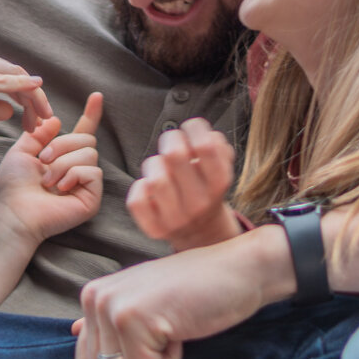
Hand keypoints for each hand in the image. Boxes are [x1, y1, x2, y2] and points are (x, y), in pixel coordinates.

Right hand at [0, 46, 54, 125]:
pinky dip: (21, 85)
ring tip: (42, 118)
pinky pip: (2, 80)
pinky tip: (35, 91)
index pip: (12, 78)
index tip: (35, 120)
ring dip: (33, 98)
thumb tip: (9, 112)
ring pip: (17, 77)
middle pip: (20, 76)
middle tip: (44, 123)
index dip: (28, 99)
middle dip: (36, 101)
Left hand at [0, 92, 104, 243]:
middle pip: (87, 139)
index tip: (96, 96)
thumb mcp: (22, 151)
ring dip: (63, 162)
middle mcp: (77, 168)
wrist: (14, 211)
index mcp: (62, 157)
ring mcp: (85, 184)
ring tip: (48, 181)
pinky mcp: (92, 198)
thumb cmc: (13, 186)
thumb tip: (57, 120)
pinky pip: (93, 171)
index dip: (91, 115)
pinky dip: (73, 174)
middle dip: (62, 144)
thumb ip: (39, 134)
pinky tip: (60, 188)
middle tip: (42, 160)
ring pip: (90, 153)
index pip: (82, 132)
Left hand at [73, 228, 291, 358]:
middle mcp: (93, 300)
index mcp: (91, 297)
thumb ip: (106, 320)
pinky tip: (181, 329)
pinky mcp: (133, 320)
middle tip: (164, 333)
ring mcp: (112, 308)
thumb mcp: (144, 303)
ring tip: (171, 329)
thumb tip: (72, 332)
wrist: (239, 270)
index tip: (152, 335)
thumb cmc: (196, 291)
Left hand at [127, 118, 239, 250]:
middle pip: (175, 155)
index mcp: (219, 184)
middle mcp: (200, 204)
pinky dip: (139, 187)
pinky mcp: (155, 229)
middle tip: (171, 141)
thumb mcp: (221, 167)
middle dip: (170, 139)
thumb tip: (205, 134)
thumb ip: (218, 147)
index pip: (206, 146)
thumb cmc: (206, 188)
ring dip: (154, 163)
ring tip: (160, 165)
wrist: (202, 231)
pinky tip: (149, 185)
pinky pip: (137, 201)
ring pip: (155, 178)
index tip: (190, 127)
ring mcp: (177, 219)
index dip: (194, 128)